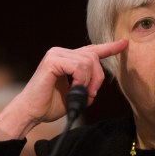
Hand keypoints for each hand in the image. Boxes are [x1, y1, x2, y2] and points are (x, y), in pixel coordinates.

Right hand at [0, 39, 127, 139]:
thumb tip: (96, 85)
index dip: (109, 48)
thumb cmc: (49, 105)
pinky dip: (81, 81)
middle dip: (98, 78)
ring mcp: (56, 54)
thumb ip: (86, 85)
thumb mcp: (74, 94)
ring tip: (80, 95)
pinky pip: (78, 66)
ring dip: (89, 82)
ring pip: (88, 61)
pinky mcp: (52, 60)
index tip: (124, 43)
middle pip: (93, 57)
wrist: (30, 112)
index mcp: (66, 58)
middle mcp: (61, 52)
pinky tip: (73, 89)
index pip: (91, 50)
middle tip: (91, 96)